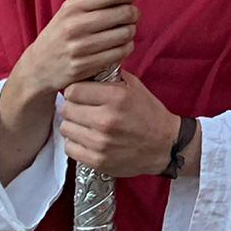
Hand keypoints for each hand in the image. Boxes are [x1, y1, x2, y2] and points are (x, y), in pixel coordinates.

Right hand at [15, 0, 140, 98]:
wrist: (37, 67)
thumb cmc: (61, 32)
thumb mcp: (74, 8)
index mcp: (72, 7)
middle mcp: (75, 26)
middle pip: (125, 13)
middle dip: (133, 13)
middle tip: (128, 16)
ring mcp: (79, 48)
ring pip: (126, 33)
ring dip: (130, 31)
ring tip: (122, 31)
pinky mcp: (84, 66)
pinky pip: (121, 53)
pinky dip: (126, 48)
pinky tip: (118, 46)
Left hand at [60, 74, 187, 178]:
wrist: (164, 145)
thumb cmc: (148, 113)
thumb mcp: (135, 87)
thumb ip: (110, 77)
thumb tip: (87, 70)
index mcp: (116, 97)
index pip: (73, 90)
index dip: (75, 90)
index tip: (80, 93)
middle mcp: (106, 119)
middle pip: (67, 109)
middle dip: (73, 107)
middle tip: (83, 109)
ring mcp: (100, 142)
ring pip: (65, 128)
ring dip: (73, 125)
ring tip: (86, 124)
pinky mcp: (97, 160)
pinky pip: (70, 148)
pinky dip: (76, 142)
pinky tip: (88, 139)